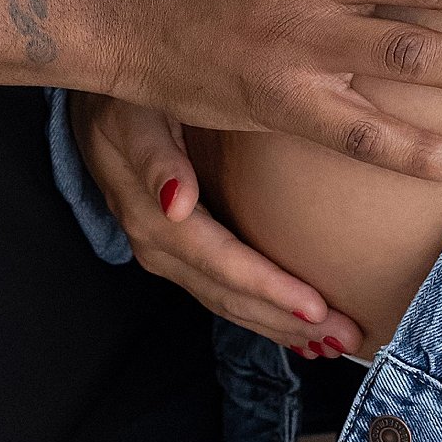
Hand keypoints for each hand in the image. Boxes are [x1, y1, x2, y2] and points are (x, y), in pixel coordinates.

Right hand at [69, 94, 362, 357]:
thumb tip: (177, 203)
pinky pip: (219, 292)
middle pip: (227, 295)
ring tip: (332, 342)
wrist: (95, 101)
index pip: (220, 262)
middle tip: (346, 337)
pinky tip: (296, 328)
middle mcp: (157, 244)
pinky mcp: (175, 252)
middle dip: (286, 320)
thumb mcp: (135, 114)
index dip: (268, 288)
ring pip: (225, 302)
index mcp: (152, 216)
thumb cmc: (126, 98)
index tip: (317, 308)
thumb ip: (155, 157)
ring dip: (278, 324)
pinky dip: (260, 312)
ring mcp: (165, 254)